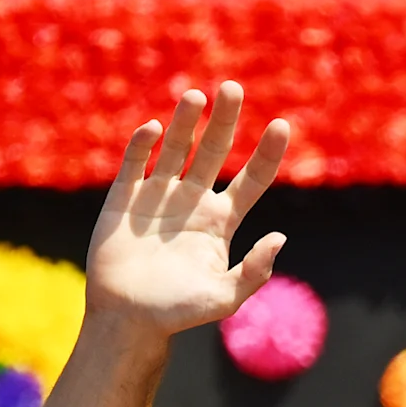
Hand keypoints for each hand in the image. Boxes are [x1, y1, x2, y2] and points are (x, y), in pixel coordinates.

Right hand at [87, 80, 292, 338]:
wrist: (128, 320)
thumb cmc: (178, 313)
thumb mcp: (225, 298)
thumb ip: (254, 271)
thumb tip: (280, 236)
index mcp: (221, 221)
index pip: (252, 179)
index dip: (267, 153)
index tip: (282, 125)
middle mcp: (192, 201)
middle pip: (214, 151)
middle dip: (224, 120)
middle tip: (233, 86)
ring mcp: (158, 196)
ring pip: (175, 148)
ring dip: (185, 122)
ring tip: (197, 97)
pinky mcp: (124, 198)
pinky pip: (135, 164)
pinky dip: (142, 146)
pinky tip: (152, 129)